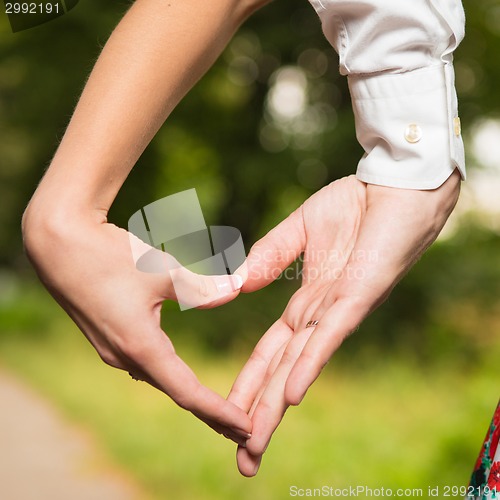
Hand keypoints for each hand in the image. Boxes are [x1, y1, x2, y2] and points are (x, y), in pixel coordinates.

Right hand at [22, 209, 251, 445]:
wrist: (59, 243)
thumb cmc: (110, 256)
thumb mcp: (162, 271)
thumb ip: (202, 287)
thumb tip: (237, 289)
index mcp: (140, 346)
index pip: (187, 392)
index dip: (219, 412)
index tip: (247, 429)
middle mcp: (124, 356)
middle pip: (175, 391)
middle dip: (210, 411)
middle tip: (243, 428)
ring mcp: (112, 349)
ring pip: (159, 377)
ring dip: (188, 393)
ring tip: (215, 407)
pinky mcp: (108, 337)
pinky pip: (145, 363)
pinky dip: (169, 373)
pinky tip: (178, 373)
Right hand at [228, 172, 459, 474]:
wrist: (393, 183)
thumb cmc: (353, 205)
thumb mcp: (298, 230)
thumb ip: (268, 256)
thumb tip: (237, 284)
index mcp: (307, 302)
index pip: (272, 352)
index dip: (250, 384)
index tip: (228, 415)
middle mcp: (321, 316)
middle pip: (283, 372)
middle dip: (260, 416)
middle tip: (242, 462)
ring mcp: (340, 309)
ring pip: (302, 365)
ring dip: (277, 406)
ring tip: (255, 445)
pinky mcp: (359, 294)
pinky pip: (330, 334)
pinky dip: (309, 364)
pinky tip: (291, 394)